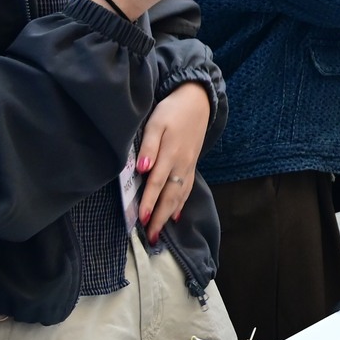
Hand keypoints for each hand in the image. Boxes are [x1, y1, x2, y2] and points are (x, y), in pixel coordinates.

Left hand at [136, 81, 209, 244]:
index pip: (156, 183)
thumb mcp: (155, 123)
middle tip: (151, 238)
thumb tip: (142, 170)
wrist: (197, 101)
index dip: (149, 202)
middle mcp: (181, 164)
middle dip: (159, 217)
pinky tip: (174, 214)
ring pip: (179, 195)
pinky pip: (186, 189)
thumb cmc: (171, 111)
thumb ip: (148, 147)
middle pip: (169, 195)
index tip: (142, 220)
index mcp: (170, 154)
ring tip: (160, 232)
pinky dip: (180, 204)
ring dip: (168, 215)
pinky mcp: (191, 164)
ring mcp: (188, 166)